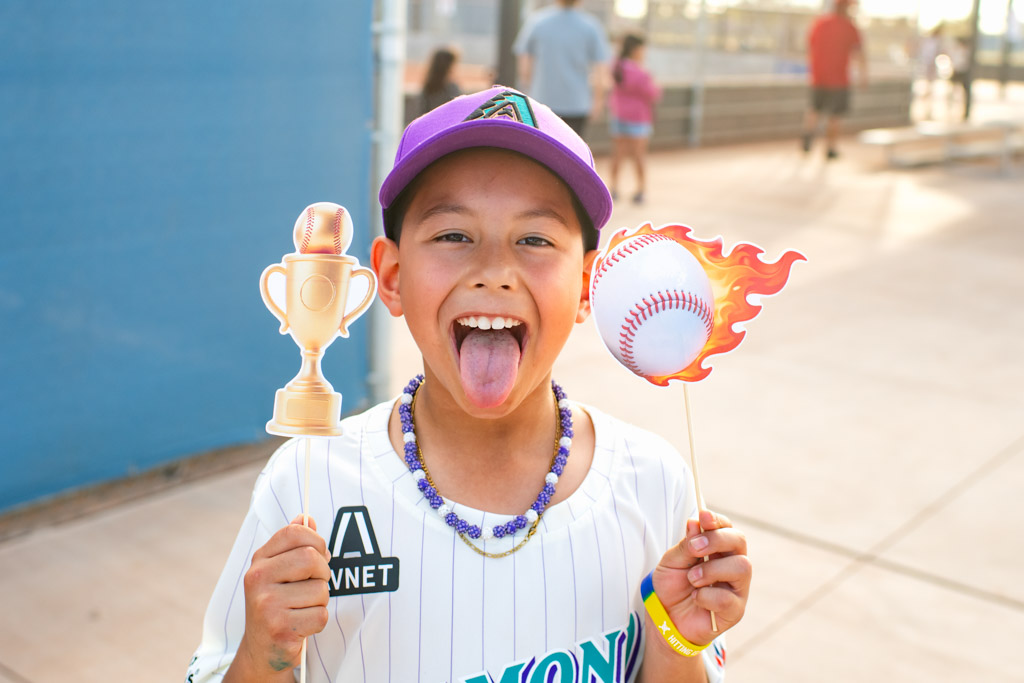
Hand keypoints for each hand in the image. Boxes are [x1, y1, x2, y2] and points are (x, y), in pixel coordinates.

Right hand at [231, 516, 330, 679]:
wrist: (262, 649)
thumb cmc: (278, 603)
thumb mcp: (280, 571)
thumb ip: (293, 545)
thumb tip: (306, 517)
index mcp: (260, 561)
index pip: (294, 532)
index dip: (315, 541)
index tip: (318, 554)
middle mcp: (258, 579)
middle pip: (311, 558)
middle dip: (323, 572)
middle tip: (314, 584)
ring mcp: (266, 605)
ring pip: (320, 589)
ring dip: (320, 601)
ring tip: (303, 608)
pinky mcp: (280, 629)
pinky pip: (320, 615)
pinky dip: (318, 621)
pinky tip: (302, 625)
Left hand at [651, 510, 750, 646]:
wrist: (666, 617)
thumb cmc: (673, 586)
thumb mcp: (672, 561)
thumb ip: (686, 545)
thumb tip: (695, 522)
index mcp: (718, 548)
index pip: (726, 527)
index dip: (717, 520)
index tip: (704, 517)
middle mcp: (732, 564)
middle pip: (739, 541)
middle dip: (716, 540)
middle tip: (694, 549)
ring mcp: (737, 587)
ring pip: (741, 567)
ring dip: (711, 570)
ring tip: (692, 579)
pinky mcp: (735, 610)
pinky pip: (727, 598)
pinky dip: (706, 595)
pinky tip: (696, 598)